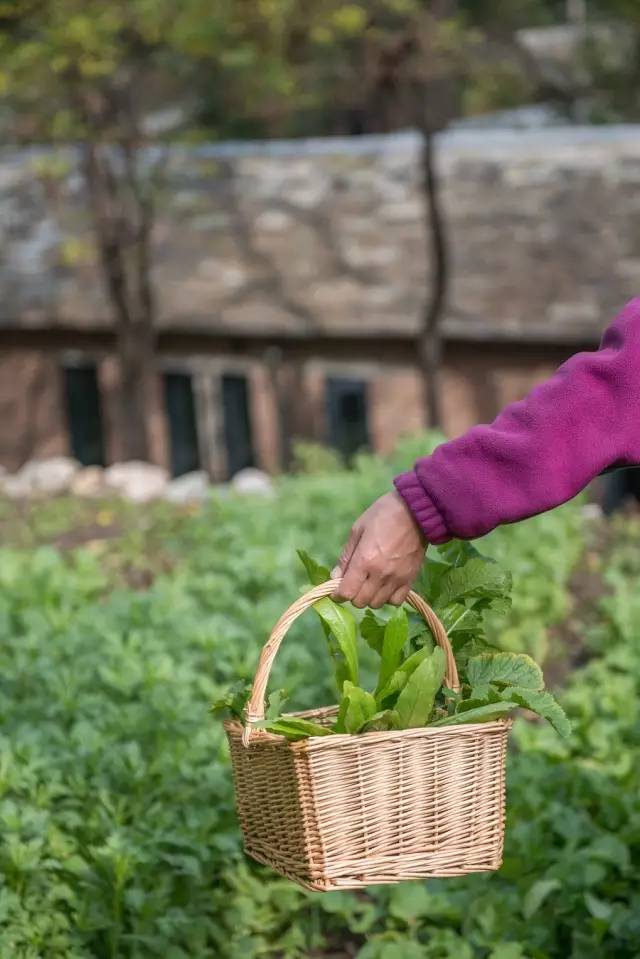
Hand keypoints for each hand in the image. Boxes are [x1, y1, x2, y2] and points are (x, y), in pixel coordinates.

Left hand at [332, 491, 425, 608]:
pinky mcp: (410, 579)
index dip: (338, 594)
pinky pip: (396, 601)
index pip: (347, 592)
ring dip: (369, 597)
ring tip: (369, 583)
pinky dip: (387, 598)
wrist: (417, 512)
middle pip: (360, 601)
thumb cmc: (383, 515)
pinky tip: (385, 586)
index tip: (337, 589)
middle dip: (353, 594)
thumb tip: (335, 577)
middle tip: (354, 582)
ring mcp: (397, 579)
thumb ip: (346, 556)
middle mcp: (380, 574)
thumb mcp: (358, 529)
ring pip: (377, 604)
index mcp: (364, 560)